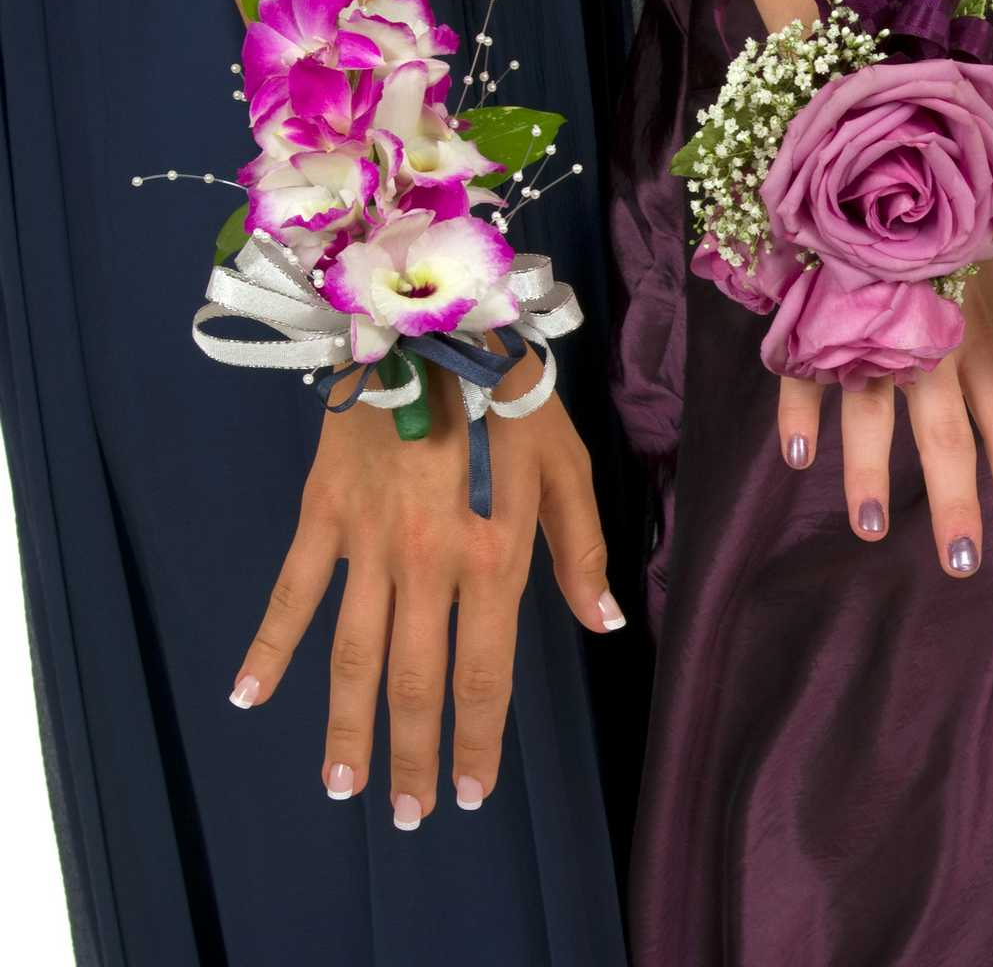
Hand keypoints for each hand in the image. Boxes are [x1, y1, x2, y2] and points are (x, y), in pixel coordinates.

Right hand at [225, 355, 620, 828]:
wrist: (434, 319)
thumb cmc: (515, 396)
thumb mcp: (568, 467)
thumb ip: (583, 551)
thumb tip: (603, 624)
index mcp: (495, 556)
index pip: (483, 672)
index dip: (476, 738)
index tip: (469, 791)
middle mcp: (430, 562)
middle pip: (415, 681)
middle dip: (411, 755)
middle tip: (404, 814)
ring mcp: (368, 541)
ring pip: (352, 655)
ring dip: (346, 726)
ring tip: (342, 785)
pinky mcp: (322, 512)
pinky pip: (291, 590)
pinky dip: (267, 646)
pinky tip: (247, 698)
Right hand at [776, 258, 992, 575]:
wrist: (891, 151)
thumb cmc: (948, 227)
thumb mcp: (989, 288)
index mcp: (983, 338)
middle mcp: (935, 339)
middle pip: (949, 434)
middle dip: (955, 502)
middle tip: (960, 563)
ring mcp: (875, 325)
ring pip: (874, 410)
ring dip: (869, 474)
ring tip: (871, 530)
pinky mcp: (822, 308)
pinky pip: (807, 367)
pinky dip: (800, 411)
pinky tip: (797, 455)